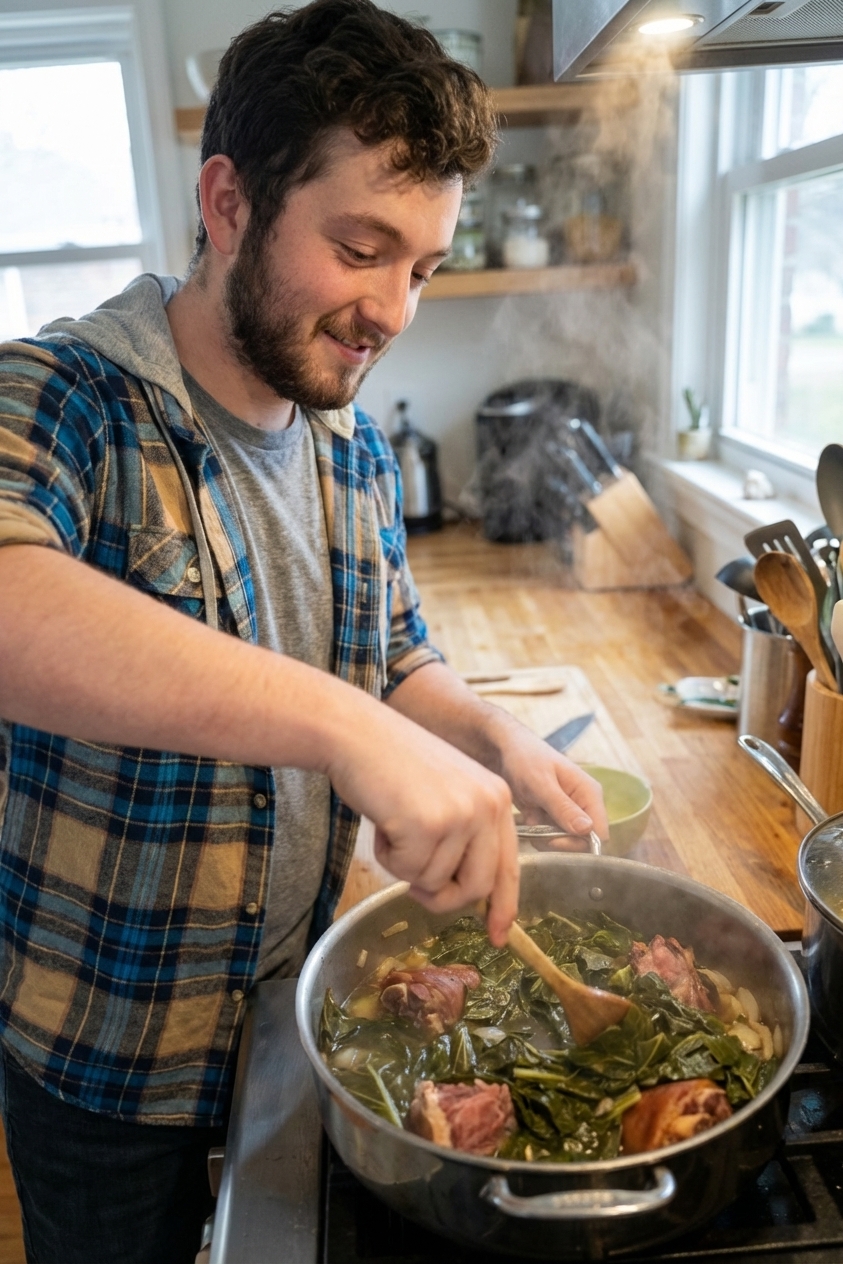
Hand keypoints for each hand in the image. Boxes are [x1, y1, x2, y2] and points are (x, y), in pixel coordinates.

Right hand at [323, 698, 519, 944]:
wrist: (357, 732)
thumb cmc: (392, 764)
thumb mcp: (445, 794)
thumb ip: (463, 837)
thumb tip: (465, 894)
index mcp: (498, 798)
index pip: (509, 866)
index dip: (503, 906)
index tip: (498, 936)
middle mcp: (488, 805)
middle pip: (477, 886)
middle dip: (443, 899)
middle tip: (415, 889)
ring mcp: (461, 815)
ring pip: (434, 881)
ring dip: (405, 865)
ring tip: (393, 824)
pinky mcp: (429, 825)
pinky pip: (407, 872)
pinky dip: (388, 857)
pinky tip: (383, 822)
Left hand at [495, 723, 608, 849]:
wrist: (504, 749)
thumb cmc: (524, 759)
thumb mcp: (541, 783)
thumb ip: (563, 807)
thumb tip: (587, 830)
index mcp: (589, 793)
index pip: (599, 832)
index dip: (579, 843)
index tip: (553, 840)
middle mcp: (584, 804)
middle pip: (583, 841)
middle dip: (559, 841)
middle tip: (536, 829)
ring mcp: (569, 811)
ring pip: (566, 841)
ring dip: (546, 838)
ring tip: (530, 820)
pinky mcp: (555, 815)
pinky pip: (553, 836)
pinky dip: (539, 833)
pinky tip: (528, 818)